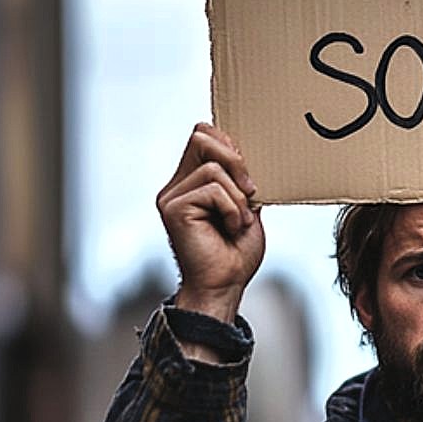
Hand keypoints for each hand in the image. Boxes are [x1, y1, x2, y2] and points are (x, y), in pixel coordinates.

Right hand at [157, 123, 264, 321]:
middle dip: (236, 160)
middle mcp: (176, 186)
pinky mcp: (173, 208)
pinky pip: (212, 189)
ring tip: (239, 222)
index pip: (203, 135)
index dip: (230, 145)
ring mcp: (171, 196)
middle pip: (202, 136)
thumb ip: (241, 180)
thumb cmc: (235, 254)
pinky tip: (231, 228)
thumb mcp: (247, 207)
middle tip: (250, 192)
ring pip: (213, 167)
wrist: (225, 286)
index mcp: (191, 182)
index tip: (248, 178)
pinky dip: (231, 208)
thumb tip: (245, 154)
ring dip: (238, 196)